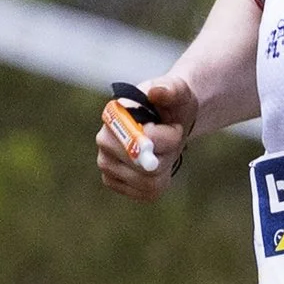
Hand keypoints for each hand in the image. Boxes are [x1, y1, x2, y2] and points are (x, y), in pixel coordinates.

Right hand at [95, 72, 198, 200]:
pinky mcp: (114, 182)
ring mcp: (106, 164)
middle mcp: (104, 140)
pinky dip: (161, 181)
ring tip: (164, 149)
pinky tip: (158, 165)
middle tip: (171, 137)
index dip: (164, 139)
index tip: (174, 128)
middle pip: (146, 168)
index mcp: (114, 115)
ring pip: (148, 183)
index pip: (139, 142)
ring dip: (166, 167)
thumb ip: (171, 89)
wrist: (171, 120)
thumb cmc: (174, 104)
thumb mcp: (179, 92)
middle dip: (168, 153)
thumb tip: (157, 92)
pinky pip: (146, 193)